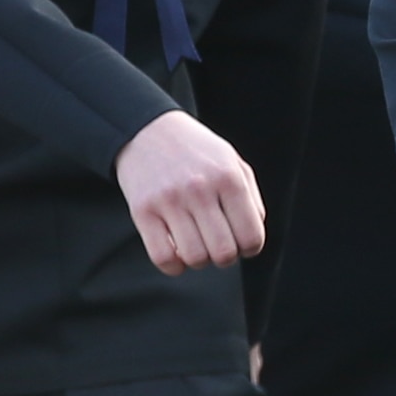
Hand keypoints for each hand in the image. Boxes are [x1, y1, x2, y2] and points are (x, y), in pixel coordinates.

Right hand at [116, 108, 267, 272]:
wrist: (147, 130)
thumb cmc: (196, 152)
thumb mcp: (232, 162)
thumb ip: (251, 200)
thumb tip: (252, 240)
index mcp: (228, 178)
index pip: (251, 237)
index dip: (250, 248)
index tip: (241, 242)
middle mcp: (199, 189)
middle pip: (223, 253)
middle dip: (225, 257)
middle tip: (218, 244)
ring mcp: (169, 200)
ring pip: (195, 258)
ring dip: (200, 261)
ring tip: (197, 244)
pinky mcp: (142, 211)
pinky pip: (163, 258)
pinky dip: (174, 265)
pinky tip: (176, 251)